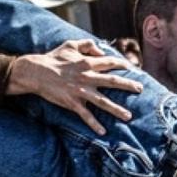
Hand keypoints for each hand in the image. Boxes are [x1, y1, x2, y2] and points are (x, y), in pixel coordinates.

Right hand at [7, 40, 144, 134]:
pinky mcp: (72, 103)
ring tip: (128, 116)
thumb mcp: (71, 44)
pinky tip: (103, 132)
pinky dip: (94, 124)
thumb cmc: (54, 57)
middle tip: (140, 89)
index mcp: (87, 63)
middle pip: (113, 82)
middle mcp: (87, 77)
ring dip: (117, 109)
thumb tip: (102, 51)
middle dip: (128, 85)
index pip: (110, 63)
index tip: (132, 68)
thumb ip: (88, 45)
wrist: (36, 72)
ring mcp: (80, 91)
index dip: (123, 64)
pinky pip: (86, 115)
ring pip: (103, 102)